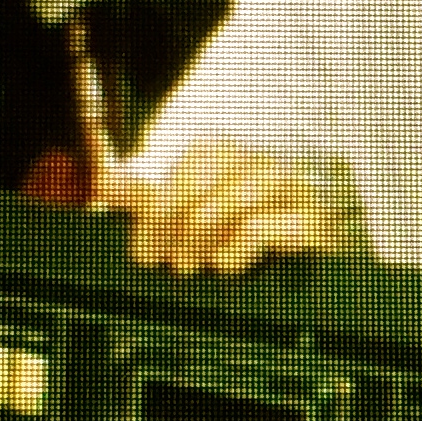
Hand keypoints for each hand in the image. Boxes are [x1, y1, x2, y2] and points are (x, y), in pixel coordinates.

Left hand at [92, 140, 346, 273]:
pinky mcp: (314, 221)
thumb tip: (104, 182)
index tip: (141, 252)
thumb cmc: (245, 228)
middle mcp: (258, 162)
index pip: (186, 169)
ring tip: (185, 266)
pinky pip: (270, 227)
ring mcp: (290, 189)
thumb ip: (148, 195)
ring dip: (200, 239)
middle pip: (203, 183)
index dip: (157, 209)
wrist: (317, 248)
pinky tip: (223, 265)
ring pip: (233, 201)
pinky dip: (240, 248)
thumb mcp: (190, 210)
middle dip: (171, 225)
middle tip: (159, 262)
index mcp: (227, 154)